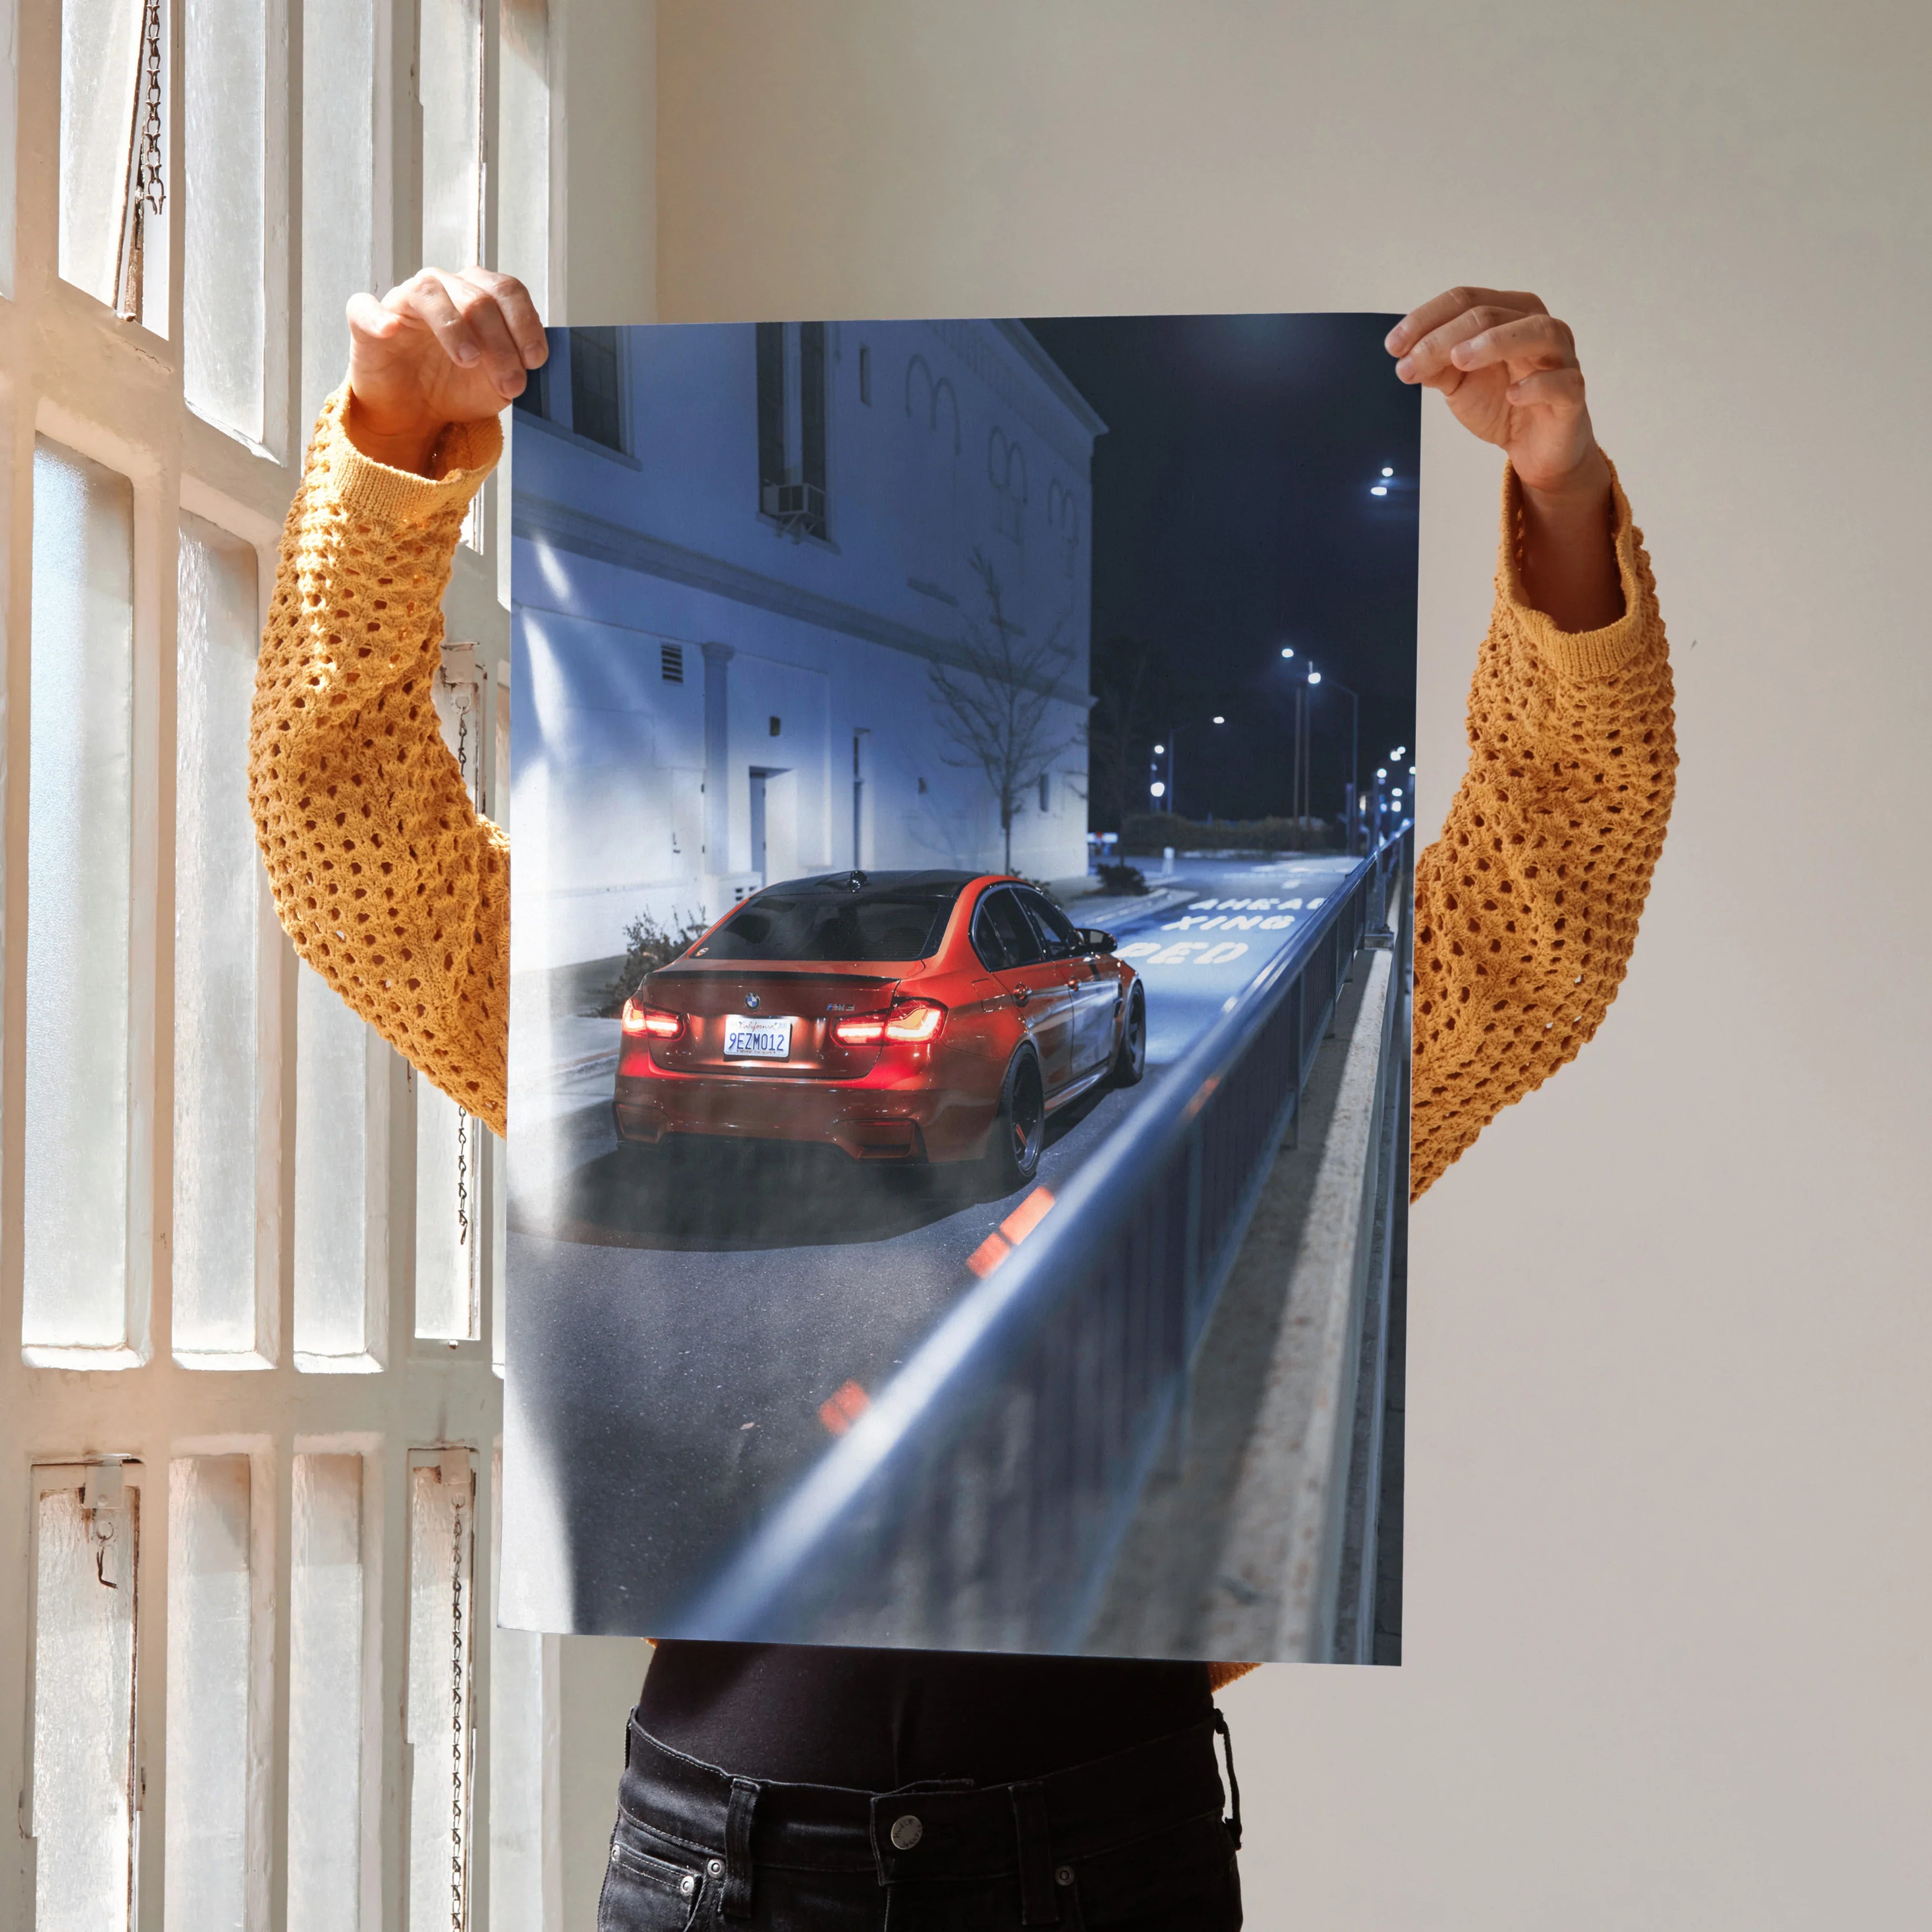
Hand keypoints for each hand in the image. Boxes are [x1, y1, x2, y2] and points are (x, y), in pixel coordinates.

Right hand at [344, 267, 546, 474]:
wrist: (415, 413)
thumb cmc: (456, 387)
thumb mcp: (497, 384)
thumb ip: (515, 367)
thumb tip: (528, 362)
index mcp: (478, 295)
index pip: (507, 291)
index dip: (525, 323)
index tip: (535, 361)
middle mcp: (443, 288)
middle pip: (477, 297)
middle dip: (500, 343)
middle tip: (510, 383)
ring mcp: (404, 301)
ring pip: (430, 293)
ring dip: (454, 328)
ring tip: (469, 361)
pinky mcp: (366, 321)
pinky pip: (365, 307)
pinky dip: (378, 317)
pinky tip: (391, 330)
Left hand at [1386, 287, 1605, 499]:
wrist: (1534, 448)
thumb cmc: (1501, 404)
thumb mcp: (1459, 383)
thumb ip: (1435, 366)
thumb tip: (1405, 355)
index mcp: (1509, 314)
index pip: (1466, 299)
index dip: (1426, 319)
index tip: (1393, 346)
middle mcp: (1538, 326)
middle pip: (1492, 314)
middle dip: (1444, 337)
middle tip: (1410, 363)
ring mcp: (1561, 358)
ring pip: (1537, 331)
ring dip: (1495, 342)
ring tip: (1458, 359)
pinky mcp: (1572, 393)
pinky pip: (1563, 382)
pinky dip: (1537, 385)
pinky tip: (1512, 394)